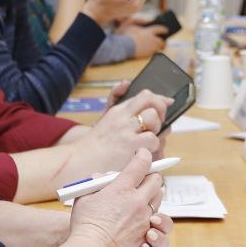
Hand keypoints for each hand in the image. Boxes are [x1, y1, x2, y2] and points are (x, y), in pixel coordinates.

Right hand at [53, 91, 170, 187]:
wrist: (77, 163)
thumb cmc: (94, 148)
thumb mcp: (106, 123)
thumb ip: (120, 108)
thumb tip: (126, 83)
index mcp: (118, 111)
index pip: (144, 95)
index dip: (159, 99)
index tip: (168, 102)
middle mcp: (123, 117)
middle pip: (152, 101)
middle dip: (162, 111)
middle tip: (160, 123)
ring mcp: (127, 130)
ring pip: (154, 118)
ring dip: (157, 130)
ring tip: (148, 141)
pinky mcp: (131, 145)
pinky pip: (153, 139)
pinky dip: (154, 147)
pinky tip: (145, 153)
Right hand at [68, 149, 171, 246]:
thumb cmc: (85, 225)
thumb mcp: (84, 197)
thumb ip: (96, 183)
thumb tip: (103, 177)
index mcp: (122, 188)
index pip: (141, 163)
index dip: (143, 155)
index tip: (141, 154)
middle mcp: (137, 200)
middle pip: (156, 179)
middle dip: (151, 175)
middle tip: (144, 176)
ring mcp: (144, 217)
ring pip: (159, 197)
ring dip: (153, 193)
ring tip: (143, 195)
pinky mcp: (146, 232)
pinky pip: (156, 218)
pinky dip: (151, 213)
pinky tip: (142, 215)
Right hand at [118, 22, 167, 58]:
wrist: (124, 47)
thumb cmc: (127, 35)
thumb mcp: (130, 25)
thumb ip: (137, 22)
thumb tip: (143, 22)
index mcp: (149, 32)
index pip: (160, 29)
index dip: (164, 29)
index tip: (167, 30)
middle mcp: (153, 40)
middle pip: (161, 42)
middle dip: (163, 43)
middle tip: (163, 43)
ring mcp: (151, 49)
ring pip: (158, 49)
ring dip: (158, 48)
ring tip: (157, 49)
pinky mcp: (147, 55)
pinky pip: (152, 54)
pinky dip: (151, 53)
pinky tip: (149, 53)